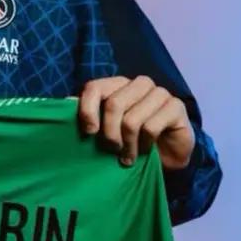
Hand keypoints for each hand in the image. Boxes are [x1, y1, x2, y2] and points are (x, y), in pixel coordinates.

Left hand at [77, 76, 194, 169]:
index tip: (88, 133)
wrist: (165, 157)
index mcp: (117, 84)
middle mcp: (138, 84)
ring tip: (127, 156)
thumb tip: (64, 104)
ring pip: (132, 119)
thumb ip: (88, 116)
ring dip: (128, 145)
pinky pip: (152, 127)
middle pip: (114, 104)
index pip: (95, 87)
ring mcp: (159, 93)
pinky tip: (146, 151)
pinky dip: (145, 145)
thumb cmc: (132, 141)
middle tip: (112, 151)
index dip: (87, 110)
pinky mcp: (176, 107)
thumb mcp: (106, 130)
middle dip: (110, 134)